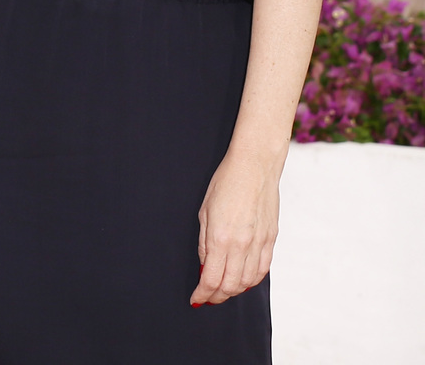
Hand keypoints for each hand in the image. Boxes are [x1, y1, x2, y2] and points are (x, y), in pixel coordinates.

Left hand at [192, 144, 283, 304]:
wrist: (255, 168)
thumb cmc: (225, 184)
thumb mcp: (204, 212)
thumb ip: (204, 242)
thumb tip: (204, 265)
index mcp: (220, 238)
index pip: (211, 278)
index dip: (203, 294)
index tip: (196, 299)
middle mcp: (242, 245)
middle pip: (230, 285)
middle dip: (217, 296)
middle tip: (208, 298)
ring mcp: (259, 244)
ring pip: (248, 281)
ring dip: (234, 291)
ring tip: (223, 291)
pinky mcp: (271, 239)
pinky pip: (263, 269)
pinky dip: (251, 280)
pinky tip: (242, 280)